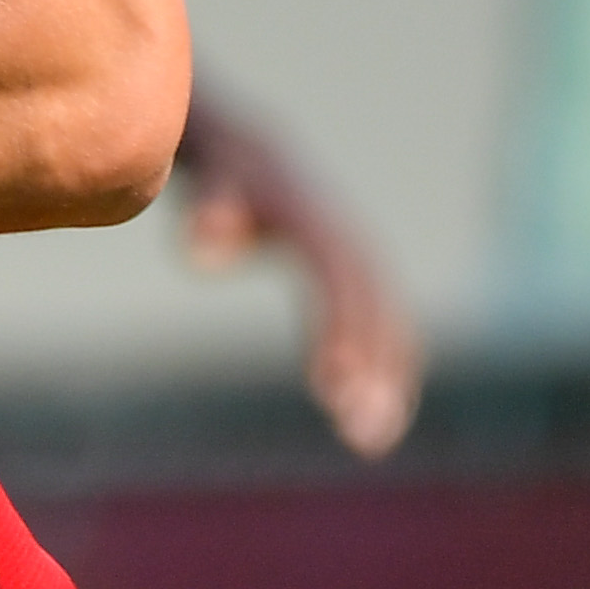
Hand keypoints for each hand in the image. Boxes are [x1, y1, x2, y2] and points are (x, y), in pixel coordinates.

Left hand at [171, 90, 421, 457]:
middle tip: (362, 438)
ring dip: (388, 383)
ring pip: (388, 326)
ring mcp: (358, 260)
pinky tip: (376, 416)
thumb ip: (211, 211)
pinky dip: (386, 370)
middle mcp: (349, 242)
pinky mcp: (355, 279)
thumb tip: (201, 253)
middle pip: (375, 312)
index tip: (333, 388)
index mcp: (317, 222)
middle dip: (374, 373)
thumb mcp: (212, 181)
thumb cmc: (221, 171)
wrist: (250, 146)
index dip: (341, 332)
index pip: (340, 283)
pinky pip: (382, 329)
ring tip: (370, 442)